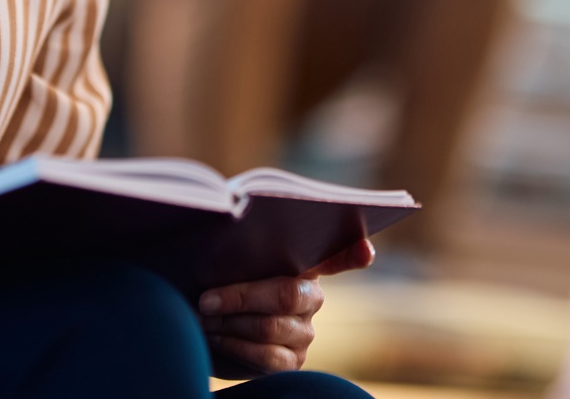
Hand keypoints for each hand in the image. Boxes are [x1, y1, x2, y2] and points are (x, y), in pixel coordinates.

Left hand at [196, 238, 375, 378]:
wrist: (204, 321)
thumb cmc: (216, 276)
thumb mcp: (224, 252)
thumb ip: (237, 235)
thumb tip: (230, 209)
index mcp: (302, 262)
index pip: (337, 253)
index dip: (353, 252)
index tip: (365, 250)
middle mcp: (312, 296)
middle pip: (286, 294)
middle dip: (241, 297)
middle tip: (207, 299)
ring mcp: (305, 331)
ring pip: (271, 326)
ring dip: (231, 322)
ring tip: (205, 316)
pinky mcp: (292, 360)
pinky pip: (268, 356)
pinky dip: (236, 345)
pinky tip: (215, 336)